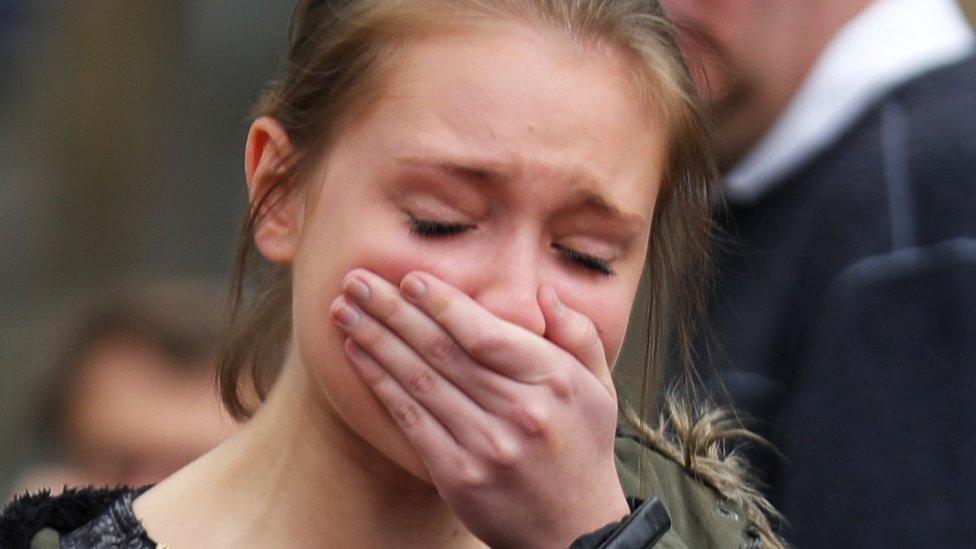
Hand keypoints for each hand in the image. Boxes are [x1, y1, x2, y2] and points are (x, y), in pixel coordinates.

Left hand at [329, 268, 629, 547]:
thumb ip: (578, 333)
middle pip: (442, 351)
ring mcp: (486, 446)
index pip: (486, 334)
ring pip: (419, 380)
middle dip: (392, 310)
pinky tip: (358, 356)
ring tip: (343, 311)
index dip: (442, 303)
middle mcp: (519, 411)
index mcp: (553, 381)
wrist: (573, 530)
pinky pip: (411, 420)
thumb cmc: (582, 447)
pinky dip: (381, 383)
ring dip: (375, 340)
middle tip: (355, 281)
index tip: (408, 279)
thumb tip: (543, 292)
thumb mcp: (599, 387)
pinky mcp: (458, 475)